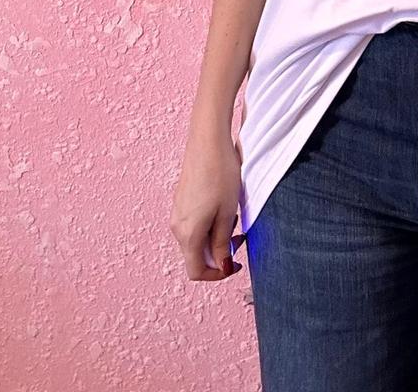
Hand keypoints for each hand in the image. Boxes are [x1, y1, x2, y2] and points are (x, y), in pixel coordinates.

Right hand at [169, 118, 245, 280]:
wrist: (208, 143)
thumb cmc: (220, 175)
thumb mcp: (227, 213)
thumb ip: (221, 243)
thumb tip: (221, 266)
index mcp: (188, 234)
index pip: (196, 271)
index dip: (217, 274)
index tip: (236, 264)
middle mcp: (177, 227)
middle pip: (197, 255)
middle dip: (220, 253)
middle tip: (240, 236)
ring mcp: (177, 213)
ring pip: (197, 239)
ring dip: (217, 237)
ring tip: (233, 217)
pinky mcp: (182, 202)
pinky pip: (195, 224)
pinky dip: (211, 224)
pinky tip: (224, 206)